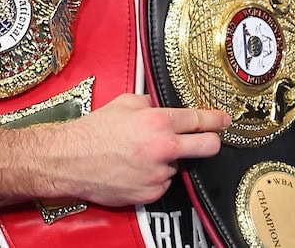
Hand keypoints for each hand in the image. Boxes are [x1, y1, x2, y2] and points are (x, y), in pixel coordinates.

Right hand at [51, 96, 229, 206]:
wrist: (69, 160)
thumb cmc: (94, 131)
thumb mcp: (125, 102)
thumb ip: (151, 103)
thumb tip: (165, 105)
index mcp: (158, 122)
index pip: (200, 120)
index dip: (217, 120)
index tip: (225, 121)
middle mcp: (162, 148)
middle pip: (208, 148)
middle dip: (212, 142)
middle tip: (208, 140)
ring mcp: (157, 174)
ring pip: (178, 166)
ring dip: (169, 161)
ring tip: (142, 155)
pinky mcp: (149, 193)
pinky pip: (163, 183)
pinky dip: (155, 177)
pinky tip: (136, 169)